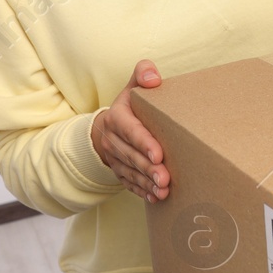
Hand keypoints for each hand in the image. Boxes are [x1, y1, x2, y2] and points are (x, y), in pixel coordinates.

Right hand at [91, 58, 169, 201]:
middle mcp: (113, 140)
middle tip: (166, 178)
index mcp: (117, 118)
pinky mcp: (119, 172)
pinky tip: (155, 198)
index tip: (159, 153)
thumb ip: (142, 73)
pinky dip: (142, 191)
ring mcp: (114, 158)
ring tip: (164, 191)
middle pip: (132, 156)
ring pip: (131, 172)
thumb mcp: (132, 86)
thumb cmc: (129, 106)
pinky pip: (129, 183)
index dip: (144, 143)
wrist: (107, 127)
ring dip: (147, 183)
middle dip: (149, 168)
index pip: (131, 131)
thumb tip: (154, 77)